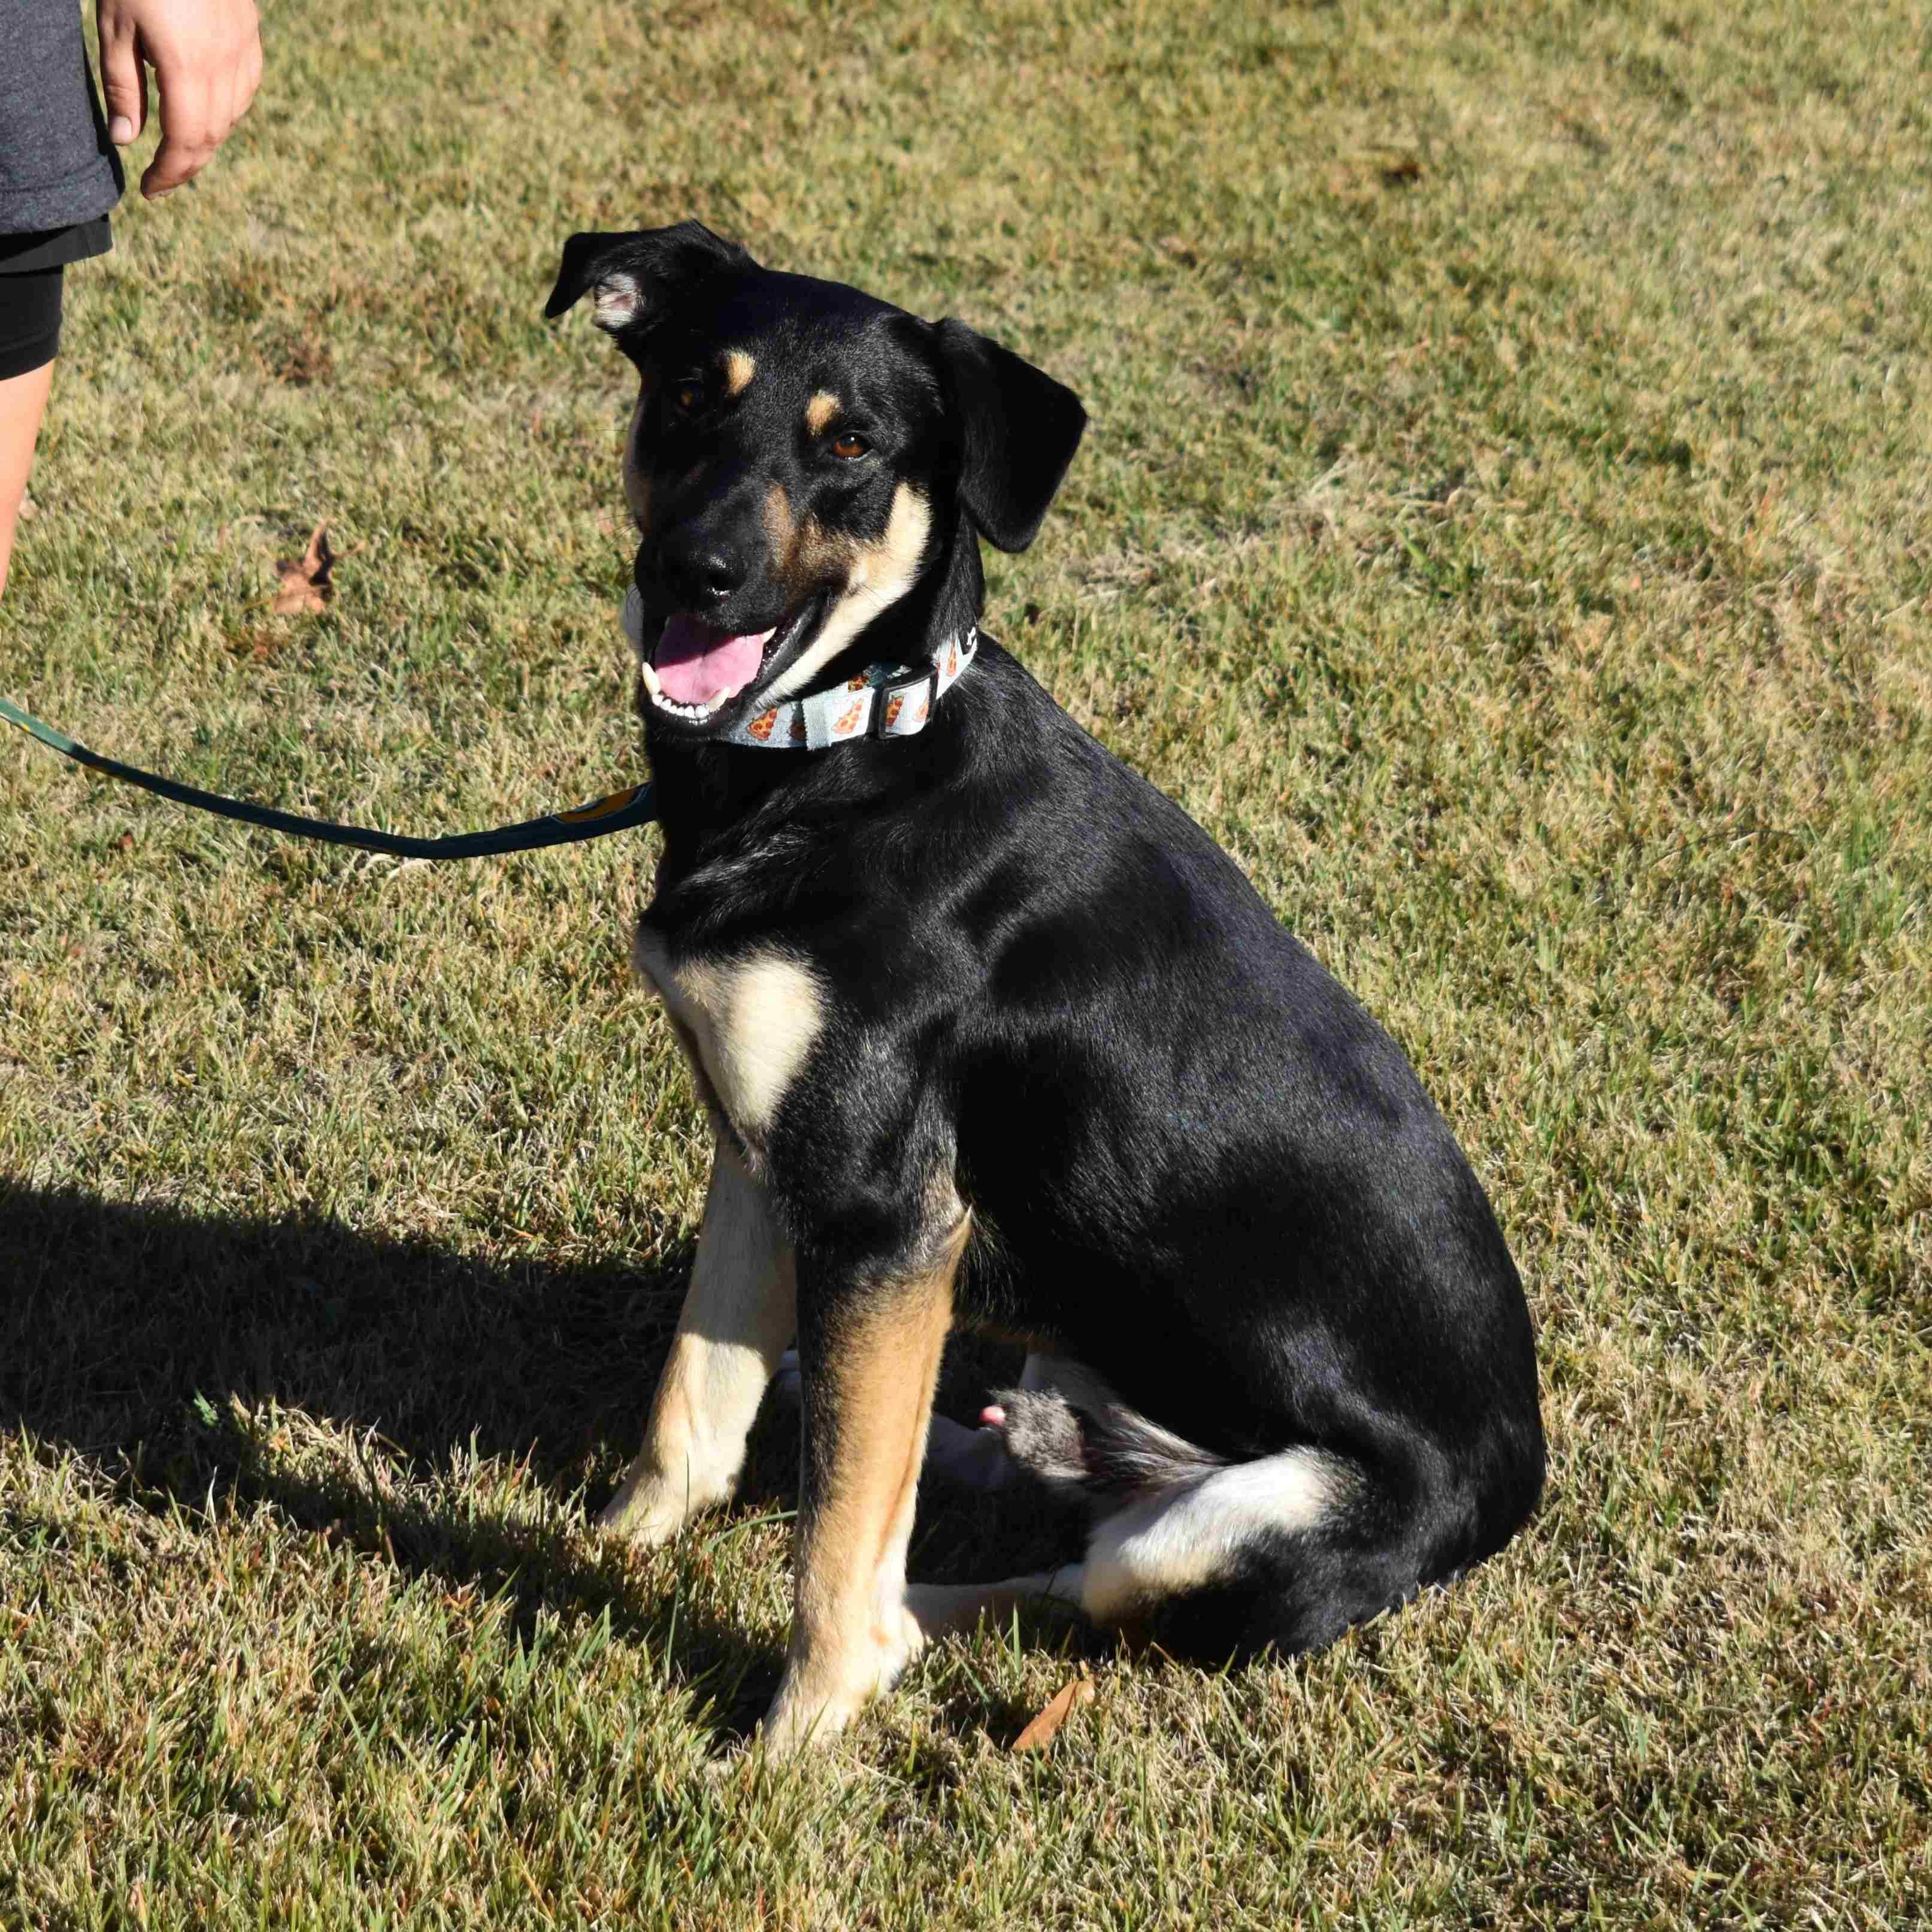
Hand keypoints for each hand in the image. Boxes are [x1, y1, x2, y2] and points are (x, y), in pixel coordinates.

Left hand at [96, 0, 262, 198]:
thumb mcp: (114, 26)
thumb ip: (121, 85)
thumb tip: (126, 140)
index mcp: (186, 67)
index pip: (185, 141)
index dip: (171, 173)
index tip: (151, 190)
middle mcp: (223, 65)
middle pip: (212, 136)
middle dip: (186, 163)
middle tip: (163, 177)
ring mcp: (243, 50)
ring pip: (232, 116)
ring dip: (206, 137)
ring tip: (180, 143)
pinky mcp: (251, 35)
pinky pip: (245, 88)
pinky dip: (226, 109)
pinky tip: (206, 106)